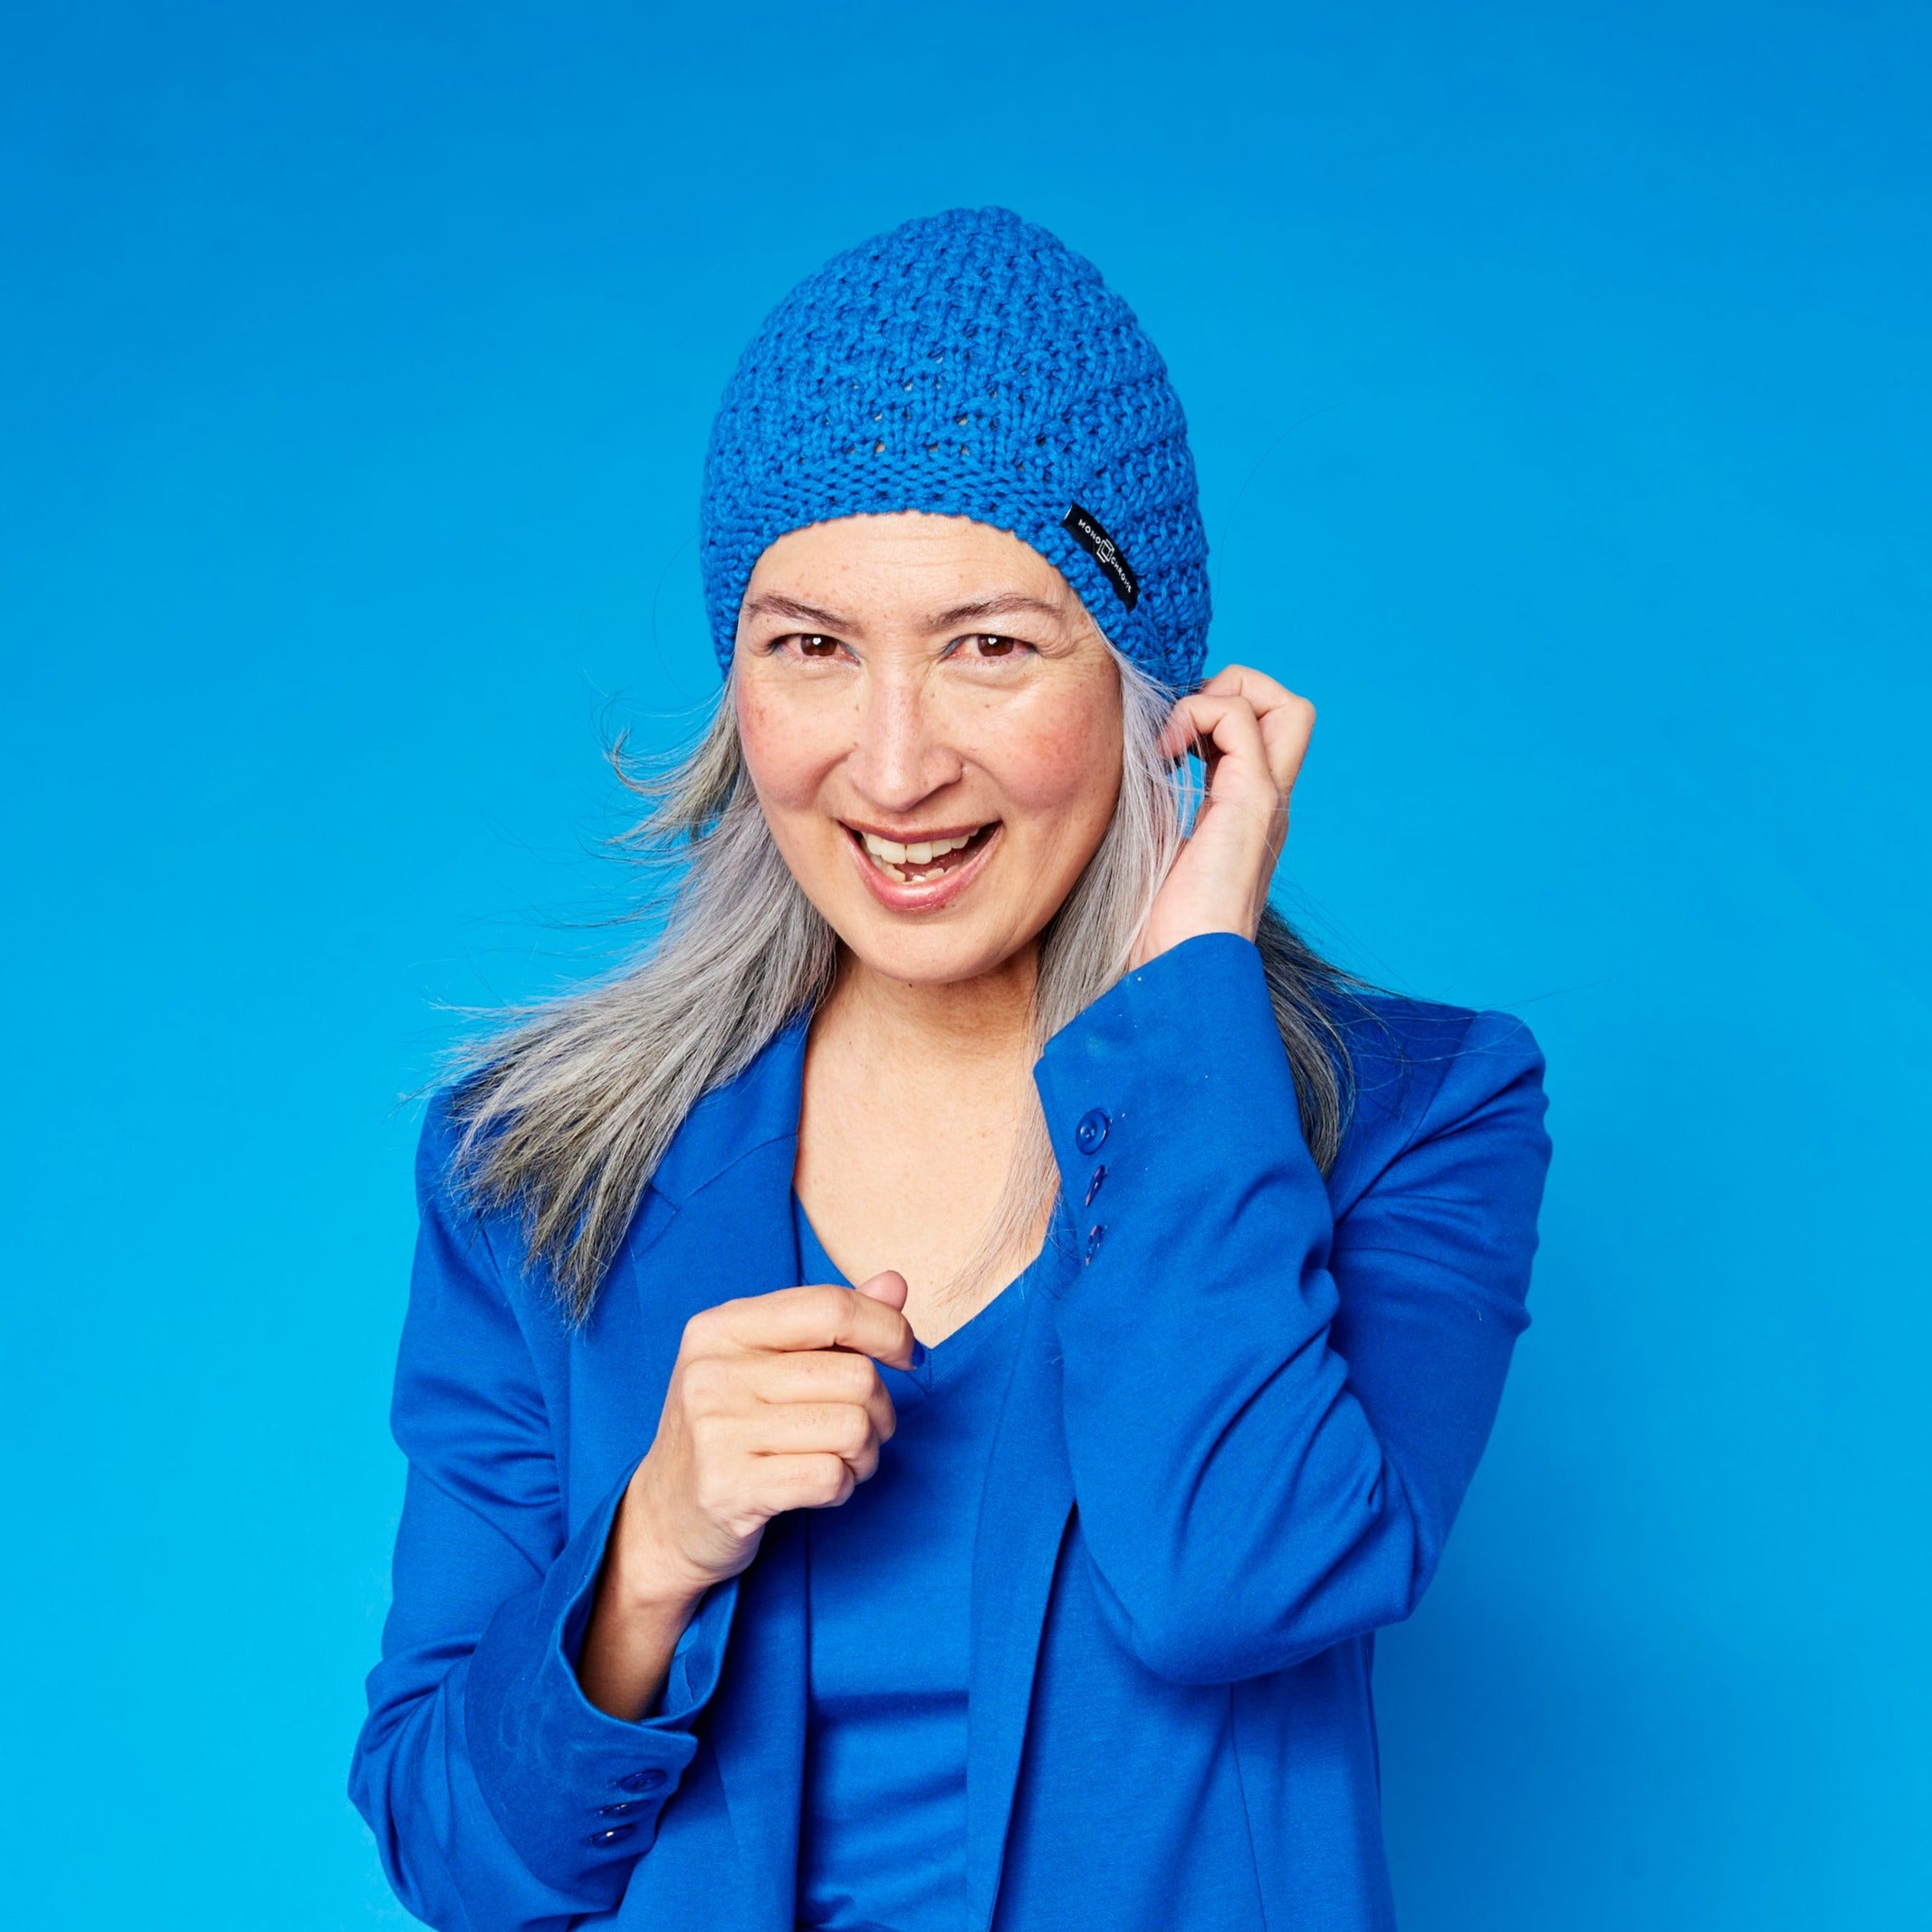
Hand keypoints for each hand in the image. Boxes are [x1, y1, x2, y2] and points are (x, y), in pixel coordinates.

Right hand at [611, 1270, 916, 1610]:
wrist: (664, 1516)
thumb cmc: (729, 1428)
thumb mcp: (766, 1361)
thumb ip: (832, 1322)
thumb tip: (895, 1283)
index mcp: (722, 1326)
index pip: (831, 1306)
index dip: (888, 1328)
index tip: (907, 1356)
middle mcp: (714, 1371)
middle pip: (855, 1375)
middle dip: (880, 1410)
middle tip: (861, 1430)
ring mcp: (716, 1430)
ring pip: (852, 1428)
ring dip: (865, 1453)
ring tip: (841, 1460)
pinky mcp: (728, 1488)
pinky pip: (830, 1477)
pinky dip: (843, 1487)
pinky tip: (820, 1488)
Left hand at [1130, 666, 1314, 969]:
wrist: (1176, 966)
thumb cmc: (1154, 921)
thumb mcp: (1152, 842)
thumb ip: (1156, 797)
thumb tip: (1130, 755)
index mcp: (1245, 808)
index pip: (1259, 730)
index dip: (1215, 711)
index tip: (1164, 740)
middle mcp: (1267, 798)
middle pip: (1288, 707)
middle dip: (1234, 689)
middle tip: (1177, 726)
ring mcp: (1267, 798)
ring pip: (1282, 702)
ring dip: (1215, 698)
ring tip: (1169, 742)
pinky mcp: (1253, 800)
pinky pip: (1238, 718)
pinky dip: (1195, 716)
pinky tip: (1164, 758)